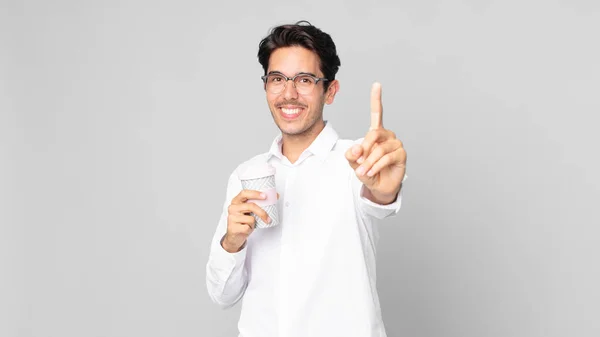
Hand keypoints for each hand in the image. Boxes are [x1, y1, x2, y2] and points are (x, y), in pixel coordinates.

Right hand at [222, 190, 276, 252]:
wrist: (234, 236)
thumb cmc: (243, 221)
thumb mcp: (249, 211)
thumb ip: (259, 203)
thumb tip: (275, 196)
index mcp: (236, 201)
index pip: (244, 193)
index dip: (255, 194)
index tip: (265, 196)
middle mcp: (232, 208)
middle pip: (250, 206)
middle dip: (262, 212)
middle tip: (268, 217)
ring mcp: (232, 218)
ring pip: (250, 219)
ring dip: (254, 223)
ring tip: (250, 224)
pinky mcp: (233, 228)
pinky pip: (248, 227)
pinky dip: (250, 229)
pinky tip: (245, 229)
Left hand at [345, 82, 406, 203]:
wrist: (379, 186)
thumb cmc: (367, 171)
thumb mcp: (354, 163)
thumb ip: (352, 155)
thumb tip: (357, 149)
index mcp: (376, 132)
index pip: (377, 113)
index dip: (376, 99)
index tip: (377, 84)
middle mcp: (387, 135)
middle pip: (373, 134)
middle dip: (363, 149)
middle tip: (358, 162)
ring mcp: (396, 144)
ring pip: (379, 149)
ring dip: (368, 162)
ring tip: (362, 172)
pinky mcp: (401, 154)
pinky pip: (386, 158)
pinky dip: (375, 166)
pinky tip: (370, 173)